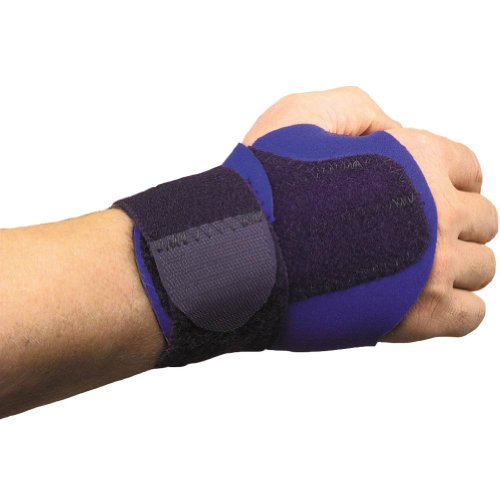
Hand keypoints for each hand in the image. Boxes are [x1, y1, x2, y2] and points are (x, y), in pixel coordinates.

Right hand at [244, 87, 497, 341]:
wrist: (239, 253)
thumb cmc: (262, 189)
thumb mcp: (301, 113)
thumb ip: (360, 112)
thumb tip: (394, 133)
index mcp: (416, 159)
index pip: (467, 169)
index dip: (446, 181)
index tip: (424, 196)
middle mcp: (436, 211)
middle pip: (481, 219)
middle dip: (452, 222)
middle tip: (415, 235)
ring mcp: (432, 268)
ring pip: (482, 267)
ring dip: (456, 267)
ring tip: (416, 270)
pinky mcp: (418, 317)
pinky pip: (470, 316)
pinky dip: (457, 309)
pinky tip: (425, 300)